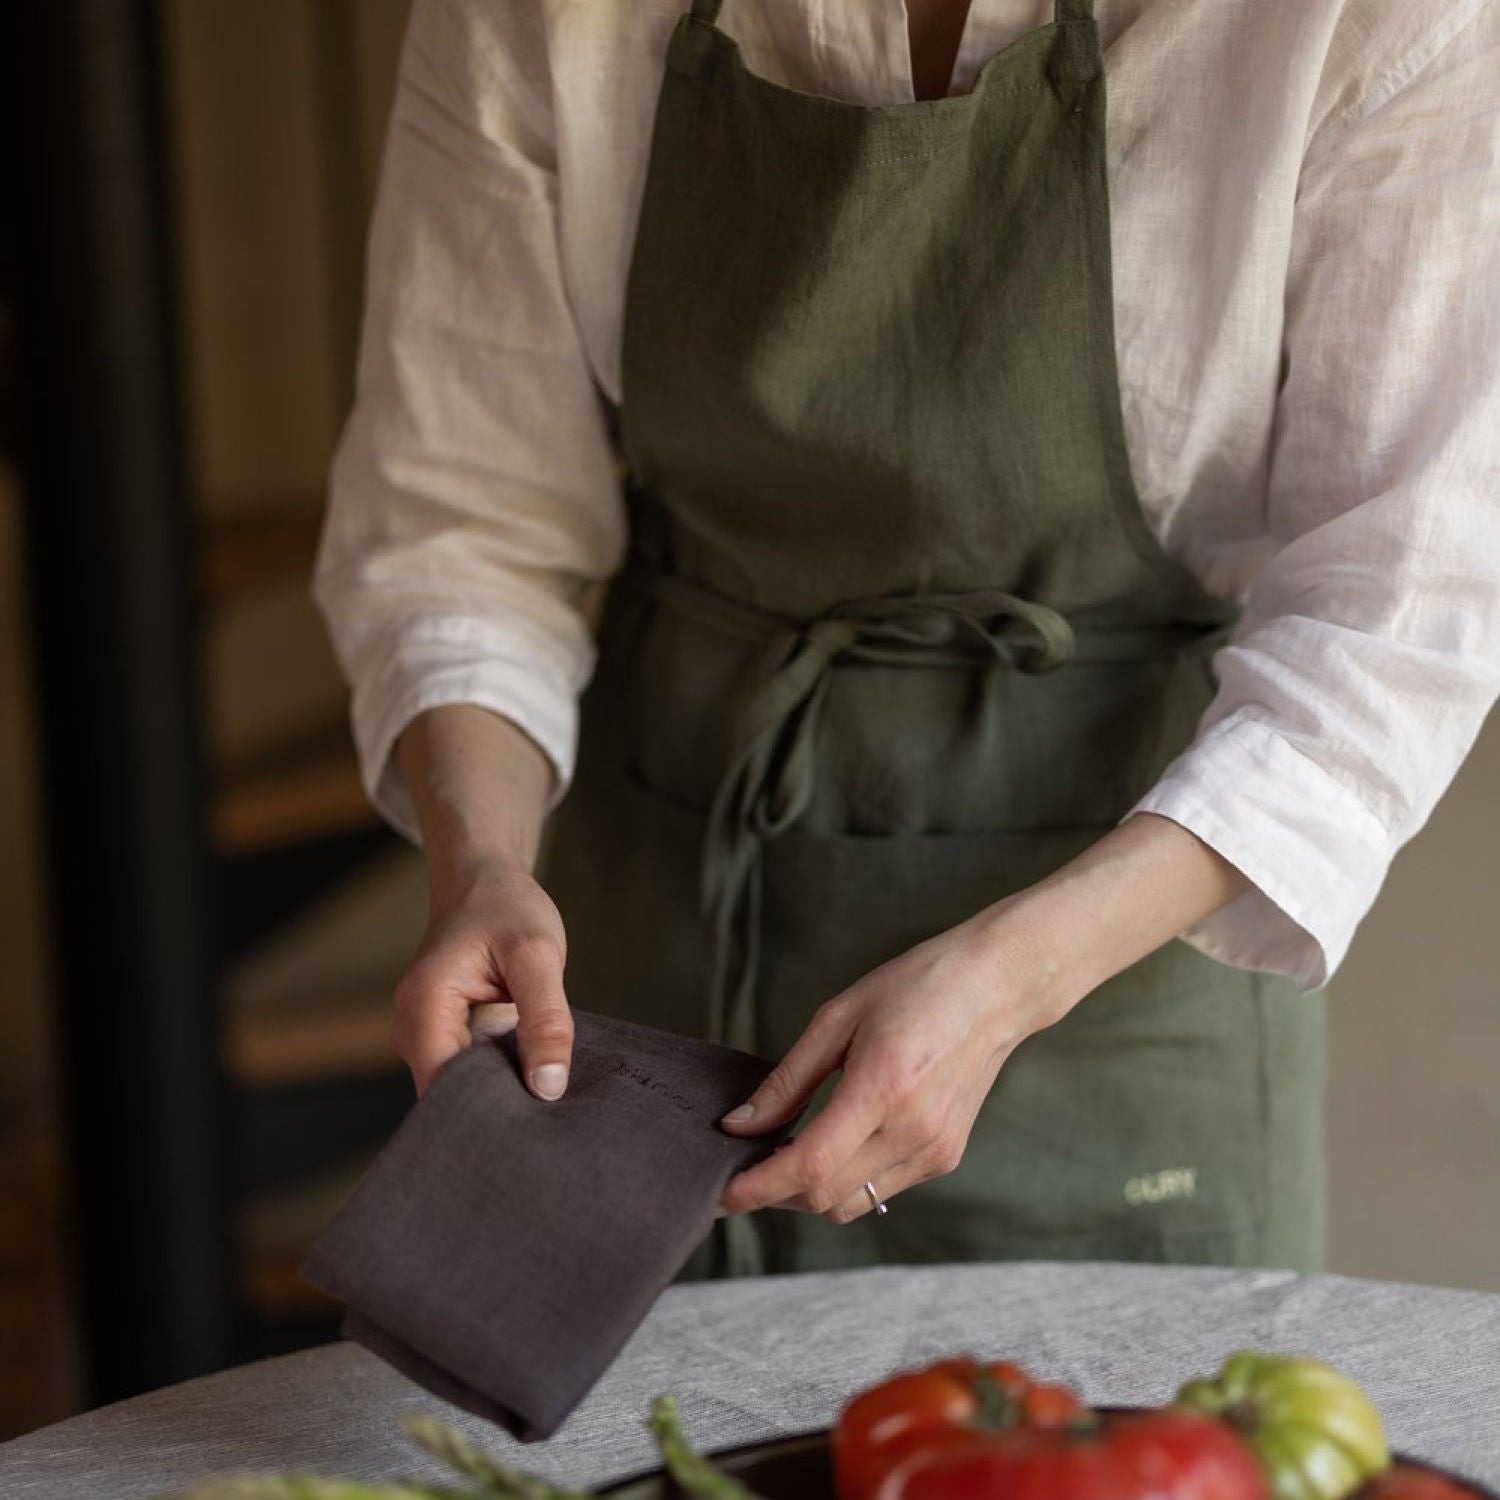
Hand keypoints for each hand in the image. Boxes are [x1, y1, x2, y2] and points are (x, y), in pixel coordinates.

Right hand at [391, 858, 572, 1097]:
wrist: (483, 880)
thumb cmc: (506, 908)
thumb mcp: (538, 955)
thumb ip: (546, 1020)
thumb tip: (548, 1088)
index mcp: (423, 1005)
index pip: (445, 1088)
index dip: (489, 1109)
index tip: (536, 1121)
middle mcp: (411, 1027)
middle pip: (449, 1094)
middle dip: (498, 1105)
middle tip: (551, 1112)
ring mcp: (423, 1034)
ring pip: (460, 1085)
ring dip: (501, 1087)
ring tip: (546, 1086)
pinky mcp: (441, 1035)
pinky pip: (468, 1069)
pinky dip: (499, 1071)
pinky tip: (532, 1066)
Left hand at [717, 901, 1053, 1221]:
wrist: (997, 988)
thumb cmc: (917, 987)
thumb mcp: (839, 1017)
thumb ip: (788, 1080)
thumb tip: (740, 1124)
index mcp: (882, 1089)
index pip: (809, 1166)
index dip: (758, 1187)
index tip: (722, 1191)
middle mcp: (912, 1131)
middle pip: (824, 1197)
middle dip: (774, 1192)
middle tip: (743, 1165)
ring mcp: (934, 1150)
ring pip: (851, 1203)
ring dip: (809, 1190)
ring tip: (783, 1154)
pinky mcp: (945, 1156)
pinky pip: (880, 1190)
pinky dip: (845, 1180)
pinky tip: (832, 1144)